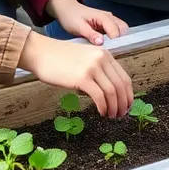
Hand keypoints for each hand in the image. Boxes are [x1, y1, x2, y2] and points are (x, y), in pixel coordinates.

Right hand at [17, 32, 132, 116]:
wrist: (40, 53)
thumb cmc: (58, 58)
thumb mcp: (85, 59)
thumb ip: (98, 71)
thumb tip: (107, 92)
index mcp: (104, 54)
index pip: (124, 77)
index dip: (128, 94)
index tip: (126, 105)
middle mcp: (101, 59)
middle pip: (121, 86)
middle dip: (123, 103)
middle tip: (121, 114)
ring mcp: (92, 68)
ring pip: (112, 92)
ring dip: (114, 107)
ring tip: (111, 116)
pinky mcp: (82, 78)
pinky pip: (99, 96)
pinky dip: (103, 107)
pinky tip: (101, 112)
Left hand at [46, 0, 128, 45]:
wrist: (66, 8)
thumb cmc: (71, 17)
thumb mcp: (78, 26)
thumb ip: (90, 34)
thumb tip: (102, 43)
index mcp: (103, 17)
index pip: (116, 32)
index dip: (114, 43)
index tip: (108, 53)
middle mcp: (109, 17)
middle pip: (123, 29)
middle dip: (120, 40)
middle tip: (110, 51)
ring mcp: (109, 19)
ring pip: (121, 29)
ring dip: (118, 39)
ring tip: (109, 49)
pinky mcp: (106, 24)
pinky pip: (116, 30)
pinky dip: (115, 38)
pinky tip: (107, 45)